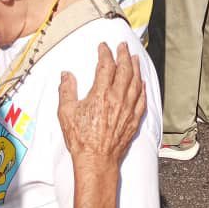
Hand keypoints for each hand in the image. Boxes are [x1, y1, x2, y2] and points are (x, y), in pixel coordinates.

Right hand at [58, 43, 146, 166]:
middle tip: (123, 46)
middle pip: (124, 70)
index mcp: (101, 93)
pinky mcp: (134, 120)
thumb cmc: (81, 139)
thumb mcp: (66, 113)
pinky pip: (142, 100)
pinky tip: (142, 83)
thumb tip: (66, 75)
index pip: (106, 66)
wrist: (96, 161)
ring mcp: (128, 109)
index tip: (103, 47)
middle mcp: (117, 98)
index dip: (105, 53)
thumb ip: (66, 91)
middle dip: (124, 55)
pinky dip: (142, 89)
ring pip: (135, 82)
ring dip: (135, 68)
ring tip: (134, 58)